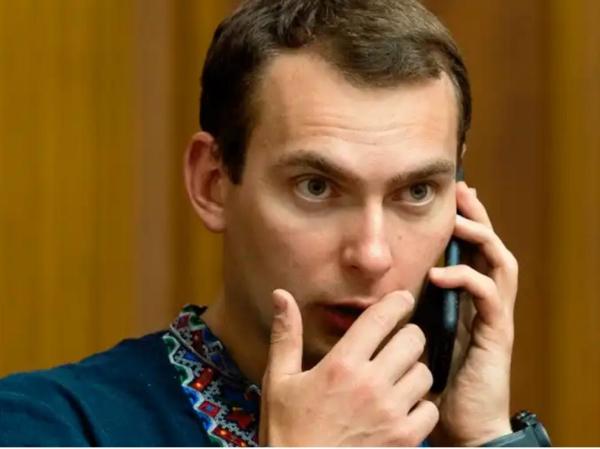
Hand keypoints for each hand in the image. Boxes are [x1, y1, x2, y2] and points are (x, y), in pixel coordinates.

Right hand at [259, 289, 438, 445]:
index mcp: (341, 365)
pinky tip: (403, 406)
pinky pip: (430, 409)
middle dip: (408, 335)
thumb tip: (281, 295)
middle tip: (398, 341)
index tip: (402, 299)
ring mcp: (390, 413)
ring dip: (414, 369)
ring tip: (398, 375)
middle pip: (413, 339)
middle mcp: (370, 384)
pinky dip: (421, 405)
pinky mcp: (404, 439)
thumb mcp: (279, 380)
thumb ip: (286, 335)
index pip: (381, 318)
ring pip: (425, 372)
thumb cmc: (288, 430)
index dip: (397, 302)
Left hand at [427, 181, 516, 445]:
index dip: (466, 220)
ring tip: (456, 222)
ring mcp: (495, 317)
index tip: (450, 196)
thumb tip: (384, 285)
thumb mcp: (421, 332)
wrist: (462, 421)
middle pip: (492, 247)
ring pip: (500, 263)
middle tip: (461, 191)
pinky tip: (440, 274)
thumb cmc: (437, 377)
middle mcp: (488, 303)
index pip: (475, 250)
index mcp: (471, 299)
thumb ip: (413, 307)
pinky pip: (488, 297)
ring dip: (479, 238)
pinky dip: (465, 279)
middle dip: (478, 216)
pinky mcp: (496, 335)